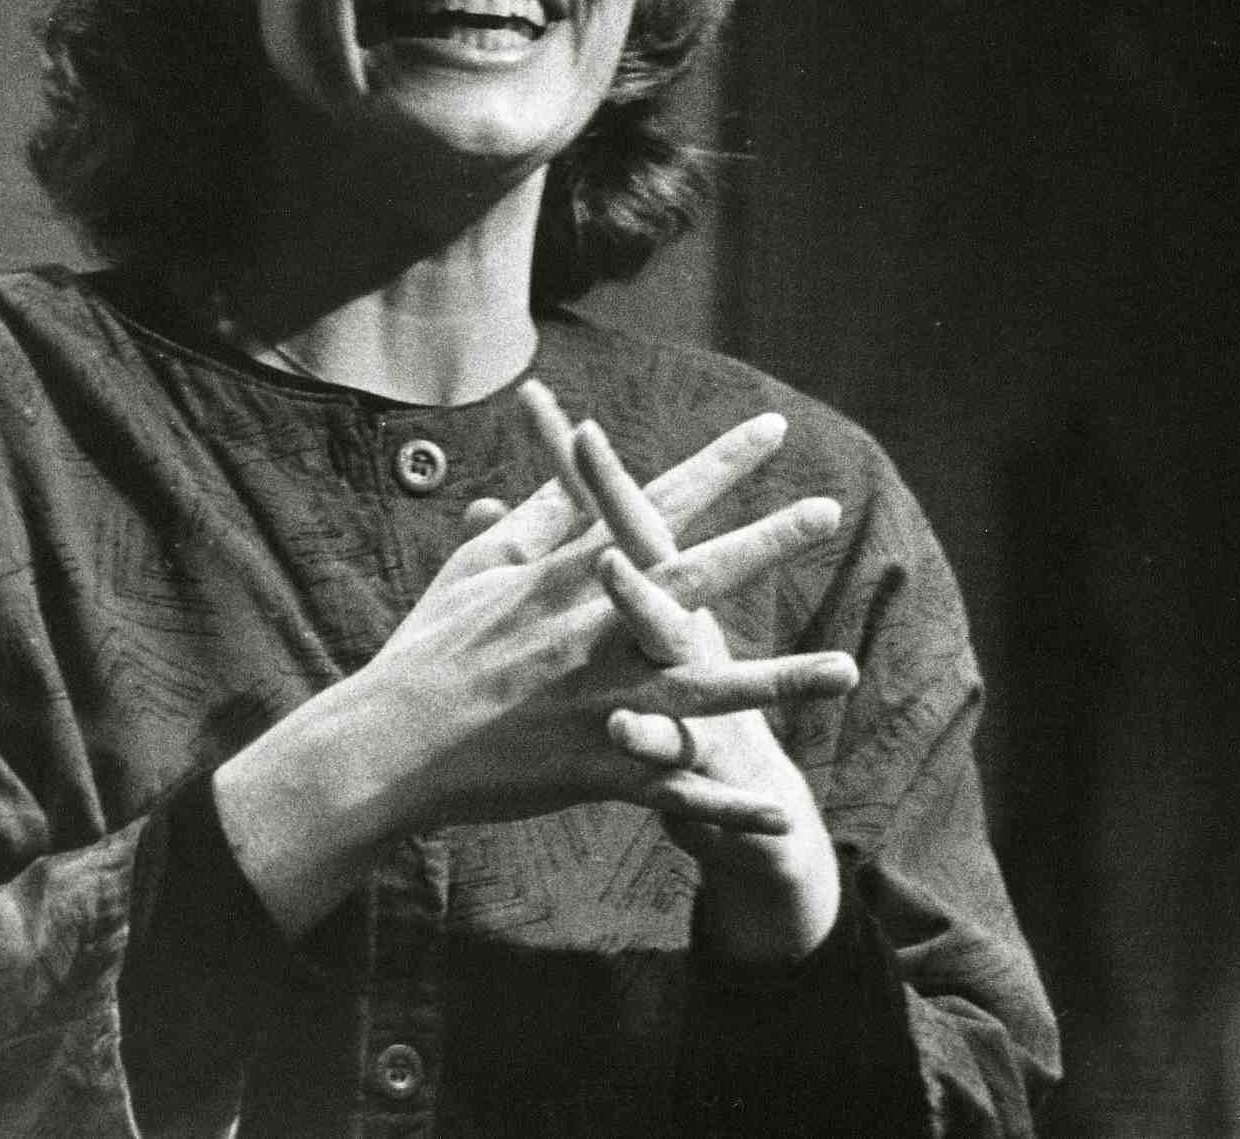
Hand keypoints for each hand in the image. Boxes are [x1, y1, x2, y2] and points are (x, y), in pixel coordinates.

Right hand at [214, 405, 856, 937]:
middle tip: (826, 510)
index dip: (717, 465)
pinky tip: (783, 813)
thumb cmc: (429, 649)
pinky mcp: (598, 767)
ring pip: (709, 688)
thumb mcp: (479, 569)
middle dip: (766, 542)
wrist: (390, 744)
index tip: (770, 428)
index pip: (657, 505)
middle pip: (697, 578)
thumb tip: (564, 471)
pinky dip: (728, 806)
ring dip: (783, 680)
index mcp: (570, 577)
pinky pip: (677, 789)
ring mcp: (601, 701)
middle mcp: (596, 631)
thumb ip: (536, 520)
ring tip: (849, 670)